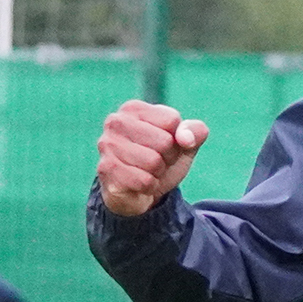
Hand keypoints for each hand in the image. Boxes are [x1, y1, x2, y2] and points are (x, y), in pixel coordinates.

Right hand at [96, 101, 208, 216]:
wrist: (140, 192)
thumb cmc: (162, 160)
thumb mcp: (185, 144)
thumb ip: (195, 132)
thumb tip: (185, 139)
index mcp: (134, 108)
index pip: (172, 121)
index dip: (177, 139)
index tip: (165, 145)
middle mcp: (116, 122)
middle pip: (164, 141)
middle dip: (168, 157)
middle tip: (156, 161)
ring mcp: (108, 145)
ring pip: (153, 162)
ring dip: (158, 173)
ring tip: (147, 171)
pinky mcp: (107, 169)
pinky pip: (144, 181)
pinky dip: (149, 186)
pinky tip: (139, 183)